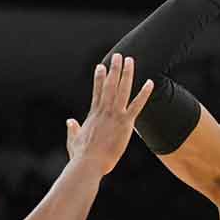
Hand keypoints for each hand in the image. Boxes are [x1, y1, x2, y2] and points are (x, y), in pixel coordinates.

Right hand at [66, 54, 153, 174]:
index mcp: (93, 114)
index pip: (97, 91)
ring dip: (126, 73)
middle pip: (110, 84)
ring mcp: (115, 115)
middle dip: (114, 69)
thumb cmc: (81, 155)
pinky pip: (137, 105)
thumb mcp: (73, 139)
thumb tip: (70, 121)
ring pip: (122, 89)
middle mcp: (104, 110)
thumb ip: (73, 129)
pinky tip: (150, 83)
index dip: (99, 77)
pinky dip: (144, 93)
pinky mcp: (125, 123)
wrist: (89, 163)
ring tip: (130, 60)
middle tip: (118, 56)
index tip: (101, 66)